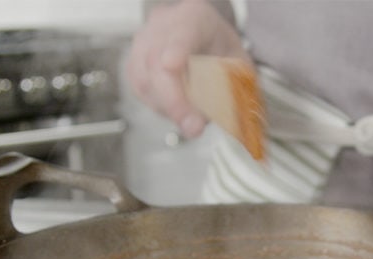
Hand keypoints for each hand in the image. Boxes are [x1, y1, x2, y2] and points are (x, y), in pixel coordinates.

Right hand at [125, 0, 248, 138]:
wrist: (200, 36)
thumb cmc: (218, 48)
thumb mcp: (238, 61)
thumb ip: (234, 84)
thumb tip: (226, 117)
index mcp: (195, 18)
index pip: (183, 31)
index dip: (176, 48)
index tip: (172, 64)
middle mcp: (163, 26)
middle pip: (156, 60)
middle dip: (173, 99)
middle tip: (193, 125)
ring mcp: (144, 43)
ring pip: (144, 78)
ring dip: (167, 107)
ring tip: (190, 120)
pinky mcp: (134, 64)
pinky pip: (140, 89)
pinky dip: (159, 106)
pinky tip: (176, 111)